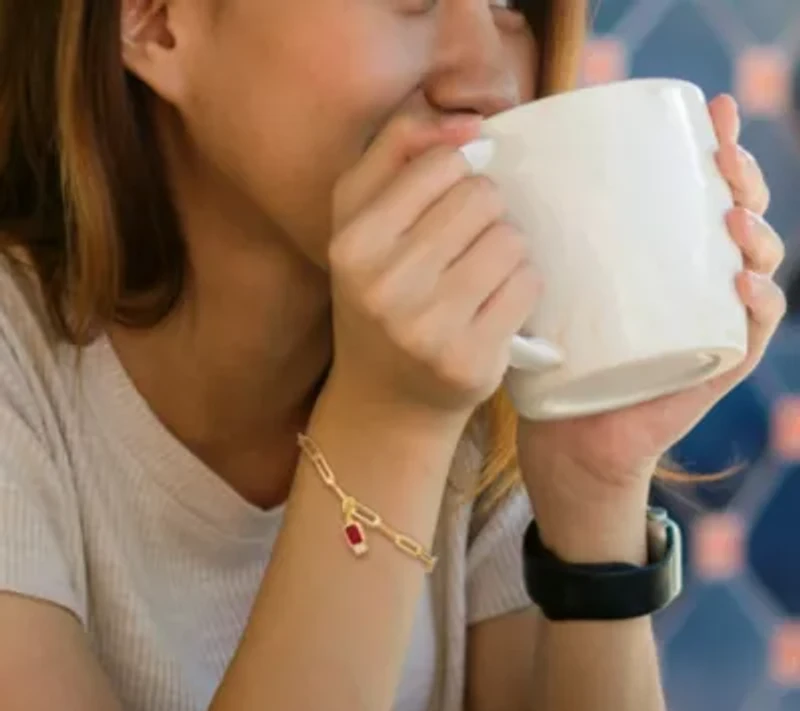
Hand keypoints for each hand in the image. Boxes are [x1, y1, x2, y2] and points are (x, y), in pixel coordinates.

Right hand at [327, 114, 539, 425]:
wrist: (386, 397)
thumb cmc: (379, 297)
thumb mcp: (359, 221)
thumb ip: (394, 153)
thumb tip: (469, 124)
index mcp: (353, 244)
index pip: (443, 164)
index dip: (458, 176)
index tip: (445, 206)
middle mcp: (384, 286)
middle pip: (483, 198)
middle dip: (484, 214)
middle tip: (463, 247)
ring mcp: (428, 328)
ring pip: (511, 240)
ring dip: (505, 252)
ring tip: (478, 278)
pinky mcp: (471, 360)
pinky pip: (528, 284)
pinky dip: (521, 288)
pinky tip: (494, 307)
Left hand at [518, 94, 785, 498]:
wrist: (568, 431)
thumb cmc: (558, 355)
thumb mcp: (553, 290)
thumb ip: (547, 244)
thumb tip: (511, 175)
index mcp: (662, 259)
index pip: (701, 194)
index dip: (717, 148)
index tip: (709, 109)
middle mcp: (695, 284)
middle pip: (740, 217)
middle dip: (743, 178)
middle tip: (722, 153)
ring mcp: (711, 322)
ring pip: (758, 266)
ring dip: (757, 233)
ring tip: (733, 214)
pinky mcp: (715, 365)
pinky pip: (753, 331)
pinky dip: (759, 304)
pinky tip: (742, 281)